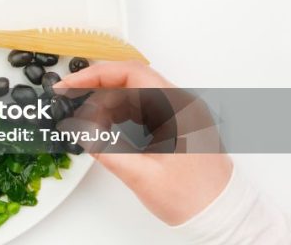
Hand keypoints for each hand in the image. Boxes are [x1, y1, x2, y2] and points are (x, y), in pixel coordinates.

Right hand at [54, 62, 232, 225]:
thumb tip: (78, 129)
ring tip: (82, 117)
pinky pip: (142, 108)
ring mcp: (180, 113)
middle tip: (67, 99)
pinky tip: (104, 126)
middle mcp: (181, 104)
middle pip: (131, 80)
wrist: (222, 216)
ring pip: (135, 94)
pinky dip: (119, 113)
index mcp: (179, 107)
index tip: (69, 85)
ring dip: (106, 102)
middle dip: (96, 88)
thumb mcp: (142, 175)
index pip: (131, 74)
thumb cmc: (194, 199)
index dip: (95, 75)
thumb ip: (106, 149)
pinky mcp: (175, 125)